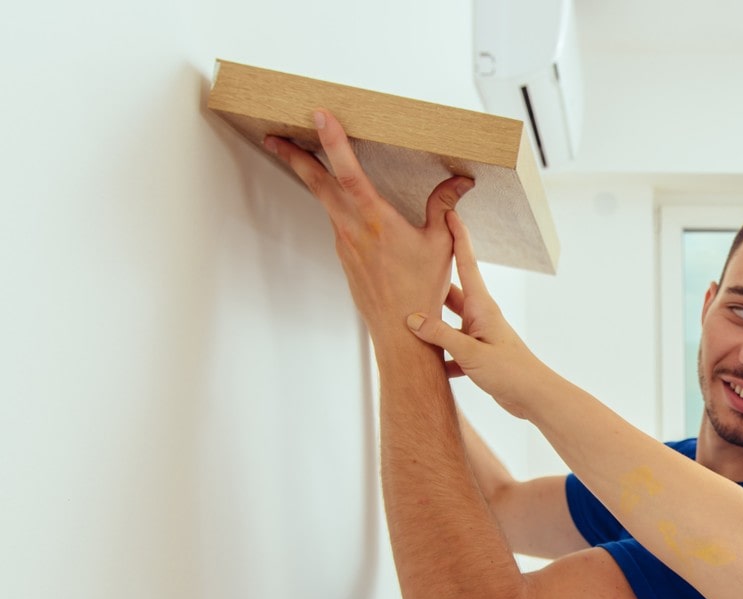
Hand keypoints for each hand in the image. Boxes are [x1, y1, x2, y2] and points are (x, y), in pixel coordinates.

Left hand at [264, 109, 472, 340]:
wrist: (400, 330)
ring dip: (312, 177)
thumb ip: (444, 207)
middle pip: (317, 183)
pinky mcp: (344, 255)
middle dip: (294, 156)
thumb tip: (460, 181)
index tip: (320, 116)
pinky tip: (342, 201)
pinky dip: (333, 203)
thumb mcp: (441, 244)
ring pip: (324, 201)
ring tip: (301, 157)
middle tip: (275, 136)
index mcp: (376, 220)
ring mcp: (344, 243)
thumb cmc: (421, 290)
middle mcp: (353, 228)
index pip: (349, 172)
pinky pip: (336, 220)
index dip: (333, 141)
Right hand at [408, 212, 546, 419]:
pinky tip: (422, 363)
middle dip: (431, 280)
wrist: (535, 398)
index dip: (458, 237)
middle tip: (409, 265)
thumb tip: (412, 319)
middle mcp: (480, 317)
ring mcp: (479, 336)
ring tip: (403, 315)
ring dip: (429, 321)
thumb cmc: (510, 372)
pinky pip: (452, 350)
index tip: (449, 213)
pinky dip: (438, 355)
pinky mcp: (478, 357)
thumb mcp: (471, 353)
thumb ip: (441, 335)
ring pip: (447, 322)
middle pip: (450, 292)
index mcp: (482, 307)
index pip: (467, 263)